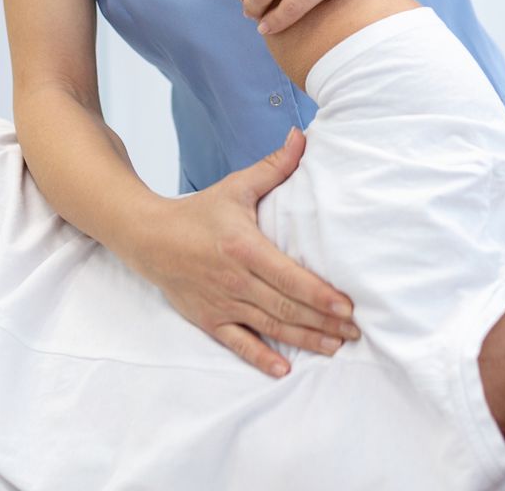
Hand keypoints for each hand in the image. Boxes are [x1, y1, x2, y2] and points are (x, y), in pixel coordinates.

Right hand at [129, 127, 360, 376]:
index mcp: (244, 247)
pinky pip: (238, 344)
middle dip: (324, 321)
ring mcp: (222, 303)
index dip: (320, 294)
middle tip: (355, 331)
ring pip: (270, 327)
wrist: (149, 237)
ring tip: (335, 345)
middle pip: (286, 307)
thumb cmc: (198, 212)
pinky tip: (284, 369)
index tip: (347, 306)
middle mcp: (234, 280)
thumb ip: (273, 167)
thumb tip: (301, 137)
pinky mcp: (209, 320)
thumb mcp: (236, 187)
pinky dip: (261, 358)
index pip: (289, 277)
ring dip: (305, 339)